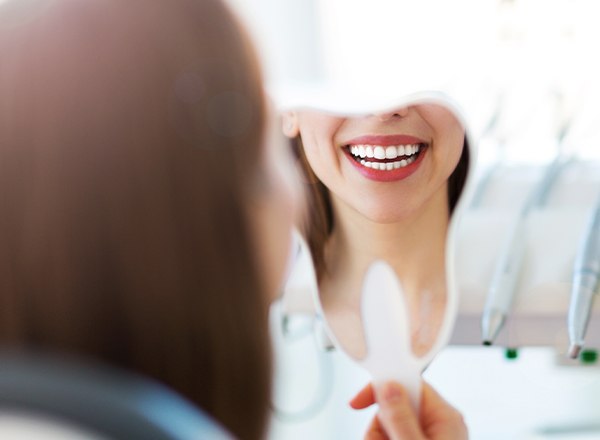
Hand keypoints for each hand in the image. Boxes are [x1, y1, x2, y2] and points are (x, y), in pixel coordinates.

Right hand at [350, 381, 467, 439]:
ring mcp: (427, 436)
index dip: (383, 387)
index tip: (359, 400)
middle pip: (393, 406)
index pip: (410, 383)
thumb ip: (401, 418)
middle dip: (379, 426)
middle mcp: (438, 423)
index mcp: (445, 417)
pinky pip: (389, 435)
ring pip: (387, 424)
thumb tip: (389, 387)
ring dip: (378, 437)